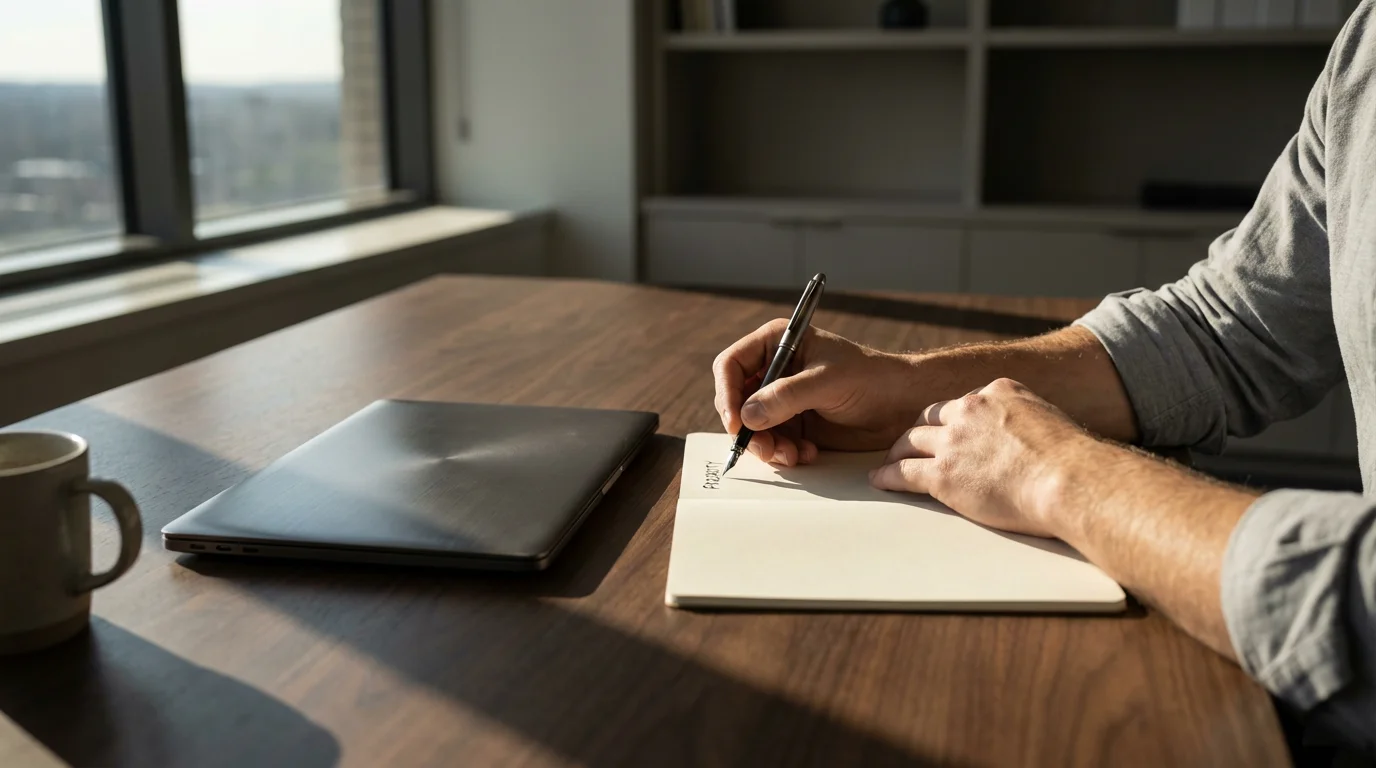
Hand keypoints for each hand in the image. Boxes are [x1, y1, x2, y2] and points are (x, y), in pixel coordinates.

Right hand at [713, 319, 924, 464]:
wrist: (901, 405)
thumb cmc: (870, 378)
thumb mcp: (827, 382)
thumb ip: (786, 397)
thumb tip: (747, 415)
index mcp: (777, 343)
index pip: (731, 365)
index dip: (727, 394)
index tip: (737, 423)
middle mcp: (773, 369)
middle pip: (736, 401)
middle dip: (748, 428)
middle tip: (766, 448)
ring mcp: (781, 398)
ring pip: (751, 427)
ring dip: (767, 446)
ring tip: (792, 455)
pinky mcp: (793, 424)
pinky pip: (771, 442)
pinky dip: (783, 453)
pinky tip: (806, 454)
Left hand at [868, 378, 1087, 537]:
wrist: (1070, 480)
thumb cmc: (1075, 463)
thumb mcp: (1052, 423)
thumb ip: (1031, 425)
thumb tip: (1036, 444)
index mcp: (998, 392)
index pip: (965, 403)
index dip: (954, 419)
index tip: (949, 429)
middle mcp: (971, 410)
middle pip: (931, 417)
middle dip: (919, 430)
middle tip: (909, 442)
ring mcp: (953, 441)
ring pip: (911, 441)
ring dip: (897, 451)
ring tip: (889, 461)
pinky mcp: (943, 473)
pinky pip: (904, 472)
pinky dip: (888, 475)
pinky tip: (880, 480)